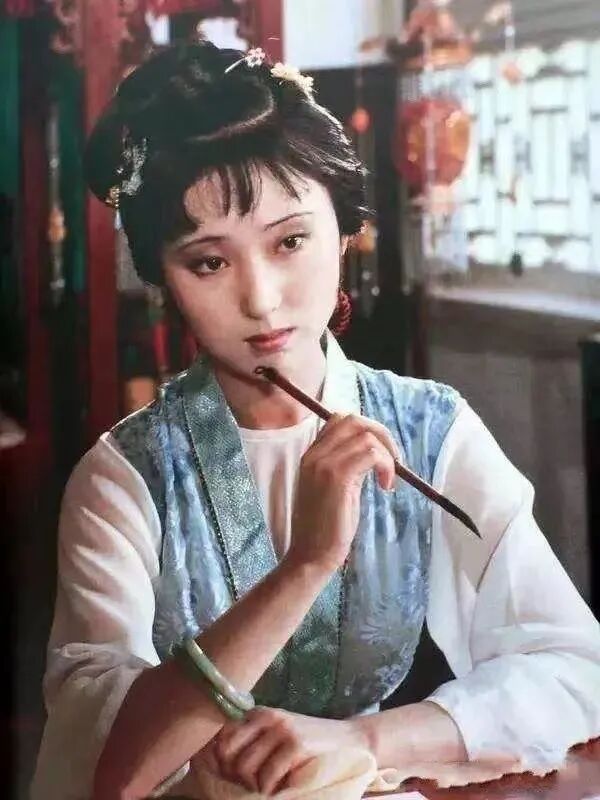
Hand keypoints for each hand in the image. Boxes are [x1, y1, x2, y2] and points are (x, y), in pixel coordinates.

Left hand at [196, 706, 369, 795]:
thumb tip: (216, 761)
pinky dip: (270, 790)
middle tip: (252, 783)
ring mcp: (281, 729)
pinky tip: (281, 786)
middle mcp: (266, 716)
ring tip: (269, 785)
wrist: (348, 739)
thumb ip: (250, 740)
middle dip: (236, 776)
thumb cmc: (307, 741)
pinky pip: (267, 777)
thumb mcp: (275, 733)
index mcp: (257, 713)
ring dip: (254, 785)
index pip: (221, 738)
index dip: (220, 763)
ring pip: (245, 768)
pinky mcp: (295, 745)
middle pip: (229, 755)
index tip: (231, 775)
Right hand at [286, 413, 400, 573]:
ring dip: (387, 454)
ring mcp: (324, 464)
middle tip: (393, 460)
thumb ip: (346, 465)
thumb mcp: (334, 486)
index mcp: (311, 454)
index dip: (367, 430)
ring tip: (388, 479)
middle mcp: (314, 453)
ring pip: (366, 436)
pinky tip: (385, 486)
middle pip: (355, 420)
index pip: (340, 420)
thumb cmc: (325, 526)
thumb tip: (374, 451)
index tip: (381, 454)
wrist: (311, 553)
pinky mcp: (338, 478)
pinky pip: (372, 454)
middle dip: (381, 434)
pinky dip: (386, 465)